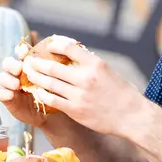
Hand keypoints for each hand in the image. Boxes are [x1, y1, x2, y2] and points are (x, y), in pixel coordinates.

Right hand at [0, 42, 48, 128]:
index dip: (20, 50)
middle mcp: (16, 73)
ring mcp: (10, 86)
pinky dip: (3, 93)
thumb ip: (51, 68)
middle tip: (19, 69)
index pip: (19, 53)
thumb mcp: (53, 79)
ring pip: (2, 77)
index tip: (25, 52)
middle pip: (7, 63)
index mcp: (27, 65)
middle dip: (11, 64)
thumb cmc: (51, 92)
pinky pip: (0, 94)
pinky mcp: (7, 99)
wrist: (49, 113)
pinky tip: (10, 95)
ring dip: (8, 79)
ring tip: (16, 84)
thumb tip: (61, 53)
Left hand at [21, 35, 142, 136]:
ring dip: (36, 77)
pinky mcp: (76, 110)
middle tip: (28, 60)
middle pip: (53, 67)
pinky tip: (37, 91)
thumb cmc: (123, 93)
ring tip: (28, 73)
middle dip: (38, 62)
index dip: (54, 44)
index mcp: (95, 64)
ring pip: (50, 83)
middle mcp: (86, 77)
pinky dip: (43, 94)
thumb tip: (72, 56)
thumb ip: (89, 64)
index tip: (47, 44)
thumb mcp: (108, 71)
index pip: (69, 47)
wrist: (133, 117)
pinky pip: (53, 100)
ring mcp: (79, 95)